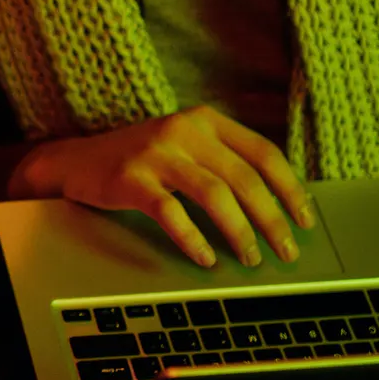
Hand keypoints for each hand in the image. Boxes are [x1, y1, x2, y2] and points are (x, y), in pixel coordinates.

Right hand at [7, 105, 311, 267]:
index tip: (304, 220)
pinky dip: (193, 238)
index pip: (263, 152)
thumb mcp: (183, 148)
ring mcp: (156, 153)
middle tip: (284, 250)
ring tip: (250, 258)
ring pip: (214, 194)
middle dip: (271, 219)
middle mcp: (184, 130)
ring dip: (240, 232)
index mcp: (205, 121)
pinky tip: (205, 257)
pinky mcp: (130, 178)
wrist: (74, 162)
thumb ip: (222, 163)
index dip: (290, 188)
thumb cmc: (138, 162)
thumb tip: (274, 207)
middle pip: (244, 177)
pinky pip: (171, 212)